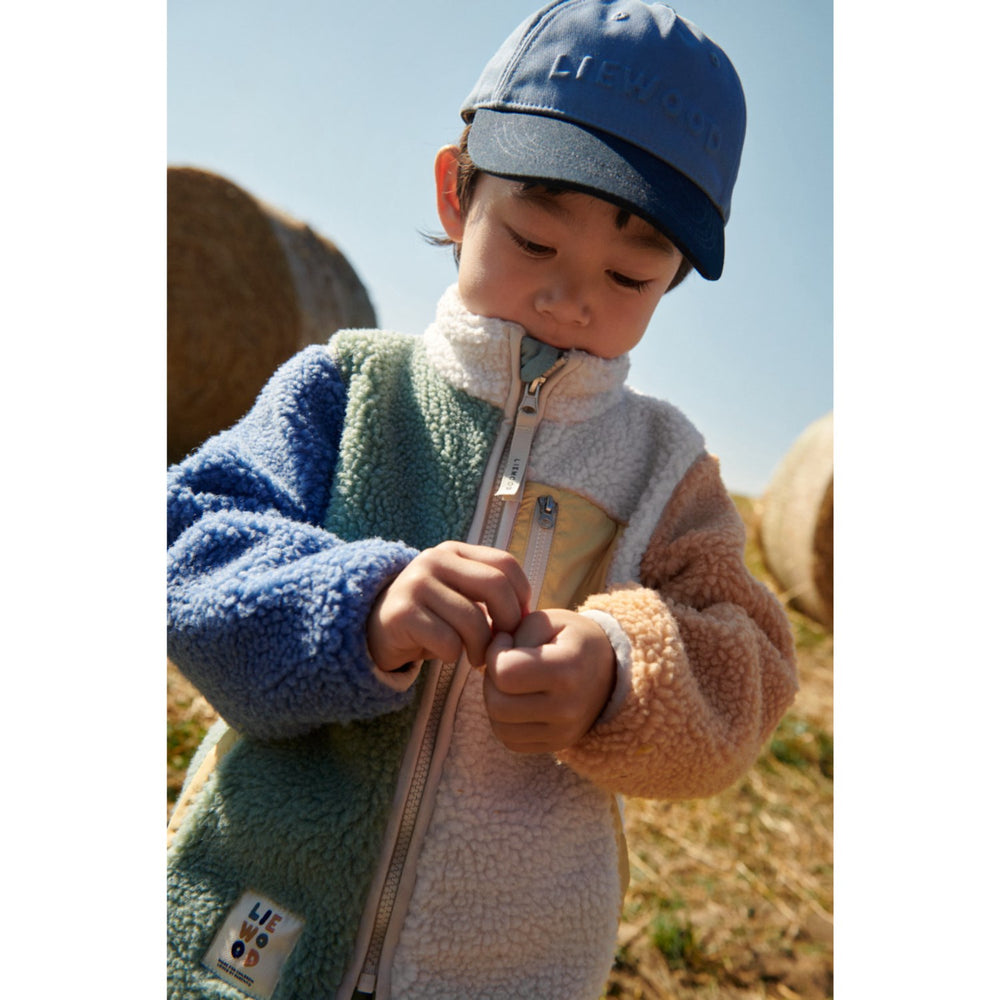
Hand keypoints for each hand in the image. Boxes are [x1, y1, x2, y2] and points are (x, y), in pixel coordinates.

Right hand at [367, 541, 530, 671]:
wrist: (375, 631)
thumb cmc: (431, 618)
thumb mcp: (461, 595)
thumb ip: (490, 594)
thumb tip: (529, 614)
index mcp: (454, 551)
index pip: (506, 564)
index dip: (522, 596)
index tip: (518, 623)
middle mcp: (434, 560)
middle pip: (496, 587)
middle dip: (508, 623)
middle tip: (502, 646)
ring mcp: (415, 584)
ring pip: (473, 620)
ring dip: (481, 648)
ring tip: (476, 658)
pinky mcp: (402, 614)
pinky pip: (447, 641)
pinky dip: (453, 655)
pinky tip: (445, 655)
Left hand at [483, 609, 615, 753]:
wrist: (610, 671)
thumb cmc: (572, 640)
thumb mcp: (547, 621)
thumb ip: (514, 633)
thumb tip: (488, 658)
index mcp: (567, 670)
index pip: (505, 673)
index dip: (494, 653)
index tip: (506, 641)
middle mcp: (567, 708)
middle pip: (497, 704)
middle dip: (490, 679)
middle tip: (504, 663)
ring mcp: (563, 732)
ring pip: (499, 727)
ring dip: (495, 701)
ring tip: (511, 682)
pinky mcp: (556, 745)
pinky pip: (510, 741)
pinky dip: (505, 721)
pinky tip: (517, 700)